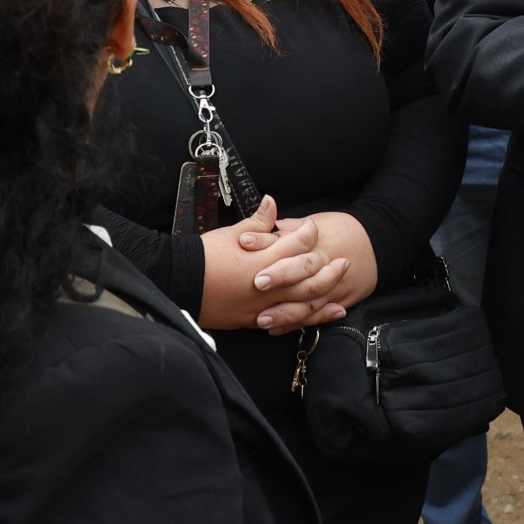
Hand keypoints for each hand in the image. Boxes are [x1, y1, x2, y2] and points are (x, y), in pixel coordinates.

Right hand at [196, 199, 349, 331]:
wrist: (179, 284)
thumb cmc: (203, 257)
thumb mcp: (230, 234)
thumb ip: (257, 222)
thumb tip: (272, 202)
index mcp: (263, 260)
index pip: (297, 245)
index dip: (308, 233)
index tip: (313, 227)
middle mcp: (267, 286)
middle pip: (309, 277)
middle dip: (328, 268)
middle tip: (344, 261)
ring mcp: (263, 306)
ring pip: (304, 303)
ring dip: (326, 294)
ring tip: (342, 287)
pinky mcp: (254, 320)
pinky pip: (289, 321)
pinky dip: (310, 317)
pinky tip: (324, 314)